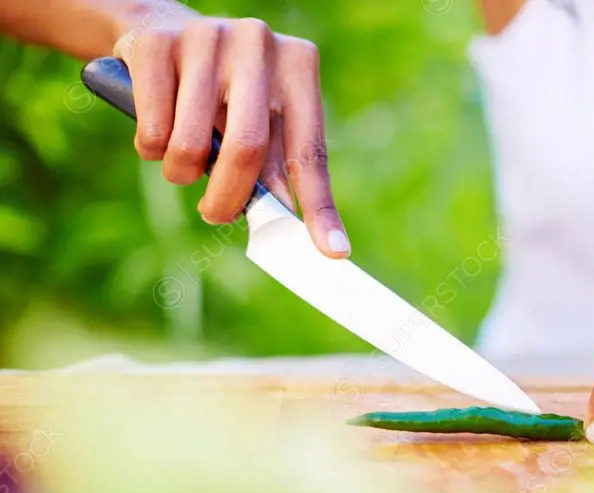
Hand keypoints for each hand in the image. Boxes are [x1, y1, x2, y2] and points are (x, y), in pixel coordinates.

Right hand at [113, 8, 348, 256]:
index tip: (333, 253)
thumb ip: (277, 166)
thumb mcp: (262, 120)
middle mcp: (259, 44)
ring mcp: (207, 38)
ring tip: (183, 161)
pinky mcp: (156, 44)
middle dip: (228, 198)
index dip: (320, 209)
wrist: (161, 29)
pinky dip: (151, 150)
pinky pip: (153, 130)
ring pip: (191, 145)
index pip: (309, 153)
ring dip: (182, 173)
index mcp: (298, 66)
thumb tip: (293, 223)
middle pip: (247, 149)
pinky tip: (157, 131)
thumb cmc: (226, 92)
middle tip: (215, 215)